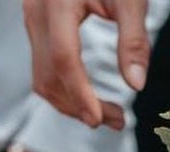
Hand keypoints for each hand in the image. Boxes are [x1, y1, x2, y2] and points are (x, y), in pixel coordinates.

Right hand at [23, 0, 148, 128]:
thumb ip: (134, 41)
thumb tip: (136, 85)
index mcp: (58, 2)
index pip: (64, 59)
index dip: (80, 94)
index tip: (99, 119)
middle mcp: (37, 12)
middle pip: (49, 75)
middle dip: (81, 106)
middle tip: (117, 121)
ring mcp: (33, 20)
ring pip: (42, 78)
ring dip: (73, 104)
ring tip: (109, 115)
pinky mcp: (38, 27)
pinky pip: (44, 69)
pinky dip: (66, 90)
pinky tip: (91, 98)